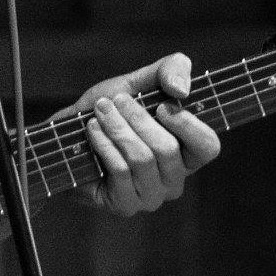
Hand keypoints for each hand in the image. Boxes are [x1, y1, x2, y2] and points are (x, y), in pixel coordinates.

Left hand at [56, 53, 219, 215]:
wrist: (67, 135)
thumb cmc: (110, 109)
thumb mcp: (138, 81)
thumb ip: (170, 70)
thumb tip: (182, 90)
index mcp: (187, 152)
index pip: (208, 146)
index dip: (188, 126)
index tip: (162, 105)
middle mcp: (175, 179)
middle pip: (167, 150)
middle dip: (138, 119)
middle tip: (115, 100)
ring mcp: (151, 196)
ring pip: (142, 159)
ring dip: (118, 129)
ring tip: (101, 112)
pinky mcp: (125, 205)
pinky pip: (120, 172)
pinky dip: (104, 145)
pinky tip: (93, 130)